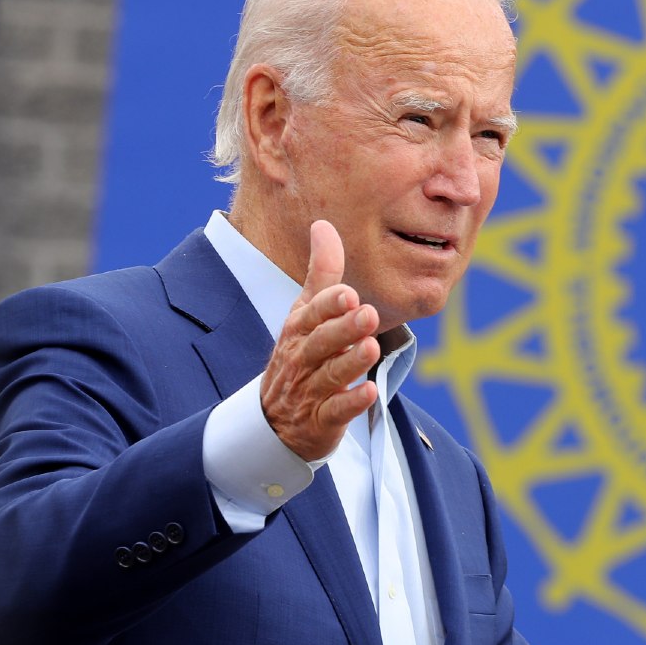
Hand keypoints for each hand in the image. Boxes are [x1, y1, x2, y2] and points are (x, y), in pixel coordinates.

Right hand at [261, 220, 379, 460]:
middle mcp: (303, 357)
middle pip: (322, 342)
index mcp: (300, 329)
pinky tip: (370, 393)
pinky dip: (351, 402)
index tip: (348, 293)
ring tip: (371, 347)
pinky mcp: (321, 419)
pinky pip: (336, 411)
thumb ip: (321, 273)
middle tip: (367, 314)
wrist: (274, 420)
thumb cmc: (299, 355)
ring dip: (350, 362)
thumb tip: (322, 224)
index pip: (312, 313)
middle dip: (343, 328)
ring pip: (330, 375)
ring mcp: (310, 390)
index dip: (329, 304)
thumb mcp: (305, 312)